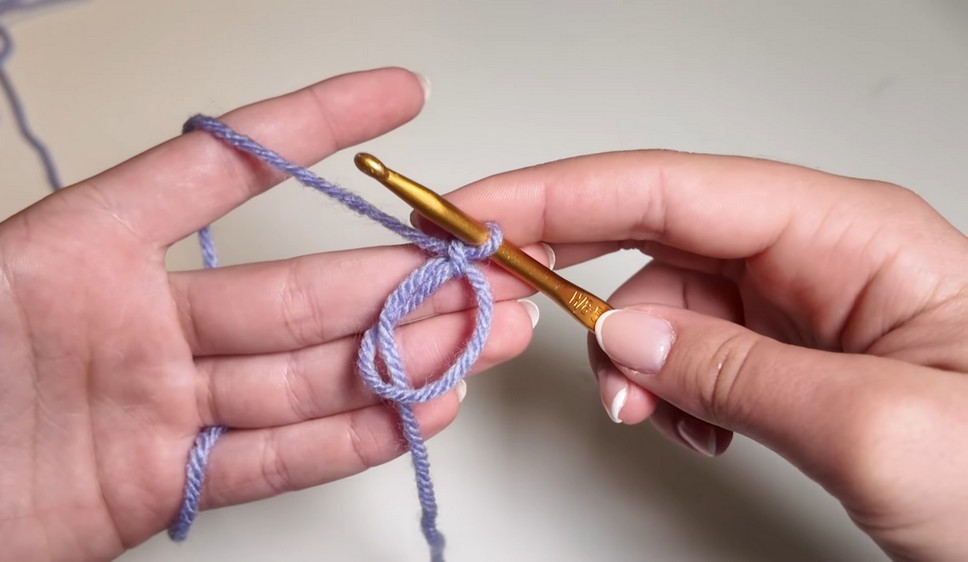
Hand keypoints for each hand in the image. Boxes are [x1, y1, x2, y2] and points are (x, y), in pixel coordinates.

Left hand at [0, 68, 542, 560]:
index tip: (399, 95)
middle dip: (399, 277)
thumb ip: (100, 228)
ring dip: (398, 357)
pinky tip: (416, 410)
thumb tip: (218, 150)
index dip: (315, 124)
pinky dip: (348, 438)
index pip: (226, 166)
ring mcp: (158, 405)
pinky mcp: (159, 482)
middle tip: (483, 269)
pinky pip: (270, 458)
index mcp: (90, 247)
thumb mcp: (1, 270)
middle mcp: (140, 323)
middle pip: (295, 293)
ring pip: (301, 376)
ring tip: (481, 337)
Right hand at [444, 151, 967, 560]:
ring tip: (649, 415)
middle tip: (507, 297)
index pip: (673, 188)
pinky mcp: (796, 352)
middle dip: (578, 271)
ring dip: (635, 358)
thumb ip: (732, 370)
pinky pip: (696, 349)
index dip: (561, 194)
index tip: (479, 211)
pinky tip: (692, 426)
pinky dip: (668, 387)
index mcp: (849, 233)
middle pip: (659, 232)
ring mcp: (807, 303)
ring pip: (669, 301)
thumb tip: (625, 335)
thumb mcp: (870, 426)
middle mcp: (821, 253)